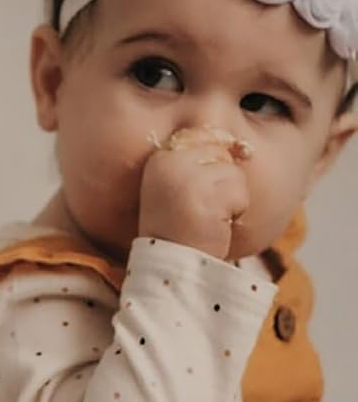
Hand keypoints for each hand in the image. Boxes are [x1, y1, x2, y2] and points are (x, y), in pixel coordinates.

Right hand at [138, 127, 250, 260]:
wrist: (173, 262)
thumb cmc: (180, 228)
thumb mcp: (179, 187)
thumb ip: (199, 163)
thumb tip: (240, 146)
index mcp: (160, 158)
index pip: (204, 139)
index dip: (211, 168)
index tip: (194, 196)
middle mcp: (169, 162)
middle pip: (221, 154)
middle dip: (222, 183)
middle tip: (202, 208)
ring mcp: (185, 177)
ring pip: (233, 172)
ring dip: (231, 198)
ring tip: (208, 217)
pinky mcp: (205, 194)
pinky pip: (240, 191)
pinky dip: (236, 210)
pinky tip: (215, 223)